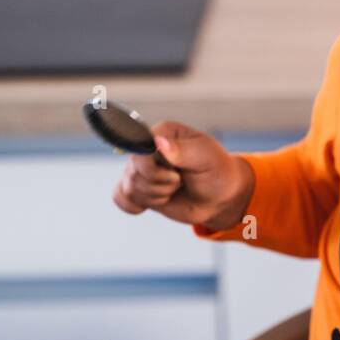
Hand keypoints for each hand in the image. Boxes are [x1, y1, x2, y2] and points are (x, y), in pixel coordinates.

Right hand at [111, 120, 253, 230]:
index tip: (177, 174)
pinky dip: (136, 206)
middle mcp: (146, 149)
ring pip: (130, 189)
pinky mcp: (138, 188)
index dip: (155, 170)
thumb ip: (182, 150)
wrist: (219, 197)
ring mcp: (141, 169)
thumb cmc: (216, 172)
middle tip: (181, 181)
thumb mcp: (206, 158)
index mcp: (162, 133)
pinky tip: (157, 200)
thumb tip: (157, 141)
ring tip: (175, 189)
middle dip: (161, 185)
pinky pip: (120, 198)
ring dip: (156, 196)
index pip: (139, 150)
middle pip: (134, 173)